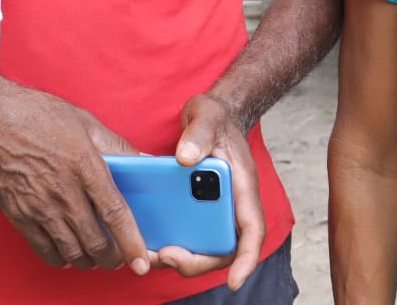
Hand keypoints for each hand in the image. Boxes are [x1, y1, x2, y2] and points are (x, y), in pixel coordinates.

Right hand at [0, 84, 151, 274]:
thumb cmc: (36, 115)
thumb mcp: (85, 122)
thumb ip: (117, 146)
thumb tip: (143, 160)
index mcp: (84, 166)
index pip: (114, 213)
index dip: (131, 242)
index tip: (140, 261)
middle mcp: (62, 192)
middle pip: (94, 242)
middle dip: (112, 258)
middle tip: (120, 257)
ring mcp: (39, 207)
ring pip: (71, 252)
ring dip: (89, 261)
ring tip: (97, 256)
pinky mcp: (19, 216)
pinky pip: (45, 250)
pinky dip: (61, 258)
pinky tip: (68, 252)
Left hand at [158, 94, 265, 289]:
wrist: (208, 118)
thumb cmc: (214, 119)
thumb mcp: (207, 115)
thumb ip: (199, 133)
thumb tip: (186, 159)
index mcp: (242, 187)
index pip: (252, 231)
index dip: (247, 260)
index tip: (234, 282)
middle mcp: (231, 206)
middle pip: (222, 250)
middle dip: (195, 261)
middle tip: (164, 254)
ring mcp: (213, 211)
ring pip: (201, 248)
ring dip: (178, 258)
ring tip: (148, 252)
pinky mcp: (195, 211)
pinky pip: (186, 236)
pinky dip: (168, 243)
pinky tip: (143, 239)